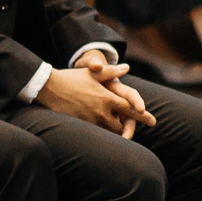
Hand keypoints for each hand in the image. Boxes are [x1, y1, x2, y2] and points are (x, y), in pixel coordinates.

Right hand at [37, 56, 155, 136]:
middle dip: (125, 126)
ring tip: (116, 130)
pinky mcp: (80, 125)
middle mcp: (101, 111)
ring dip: (113, 131)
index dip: (143, 116)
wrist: (48, 87)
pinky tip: (100, 130)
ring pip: (109, 132)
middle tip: (128, 127)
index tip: (153, 121)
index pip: (131, 109)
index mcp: (107, 98)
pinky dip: (101, 132)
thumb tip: (126, 67)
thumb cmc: (71, 78)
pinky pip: (96, 133)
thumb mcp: (93, 73)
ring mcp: (90, 120)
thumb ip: (111, 72)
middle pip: (121, 126)